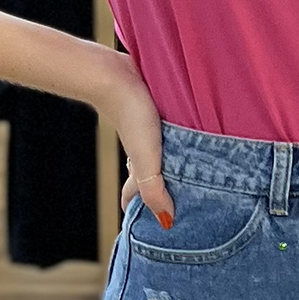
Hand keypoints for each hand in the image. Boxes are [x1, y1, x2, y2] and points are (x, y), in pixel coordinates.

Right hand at [99, 55, 175, 227]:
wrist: (114, 75)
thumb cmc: (131, 116)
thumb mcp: (146, 159)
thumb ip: (154, 190)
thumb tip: (166, 221)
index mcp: (139, 167)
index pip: (136, 195)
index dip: (139, 208)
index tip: (147, 223)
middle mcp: (141, 151)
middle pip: (148, 176)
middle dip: (158, 190)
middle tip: (171, 202)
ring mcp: (146, 131)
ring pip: (157, 153)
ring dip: (167, 163)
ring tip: (183, 172)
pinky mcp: (154, 111)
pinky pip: (165, 131)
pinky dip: (171, 139)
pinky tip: (181, 131)